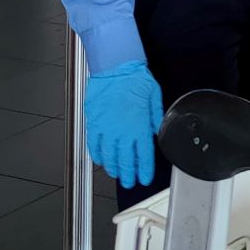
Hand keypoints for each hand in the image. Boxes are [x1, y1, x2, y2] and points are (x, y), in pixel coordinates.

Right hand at [84, 60, 163, 188]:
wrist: (114, 67)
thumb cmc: (134, 78)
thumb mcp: (154, 96)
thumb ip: (155, 117)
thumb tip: (156, 130)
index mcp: (140, 126)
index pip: (143, 156)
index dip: (144, 171)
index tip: (144, 178)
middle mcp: (123, 131)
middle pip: (125, 160)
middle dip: (128, 174)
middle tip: (129, 182)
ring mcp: (106, 128)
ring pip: (109, 156)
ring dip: (113, 168)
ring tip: (116, 174)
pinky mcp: (94, 122)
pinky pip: (94, 144)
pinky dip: (97, 154)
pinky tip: (100, 160)